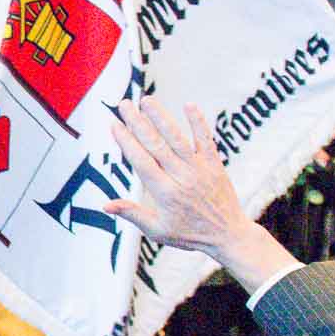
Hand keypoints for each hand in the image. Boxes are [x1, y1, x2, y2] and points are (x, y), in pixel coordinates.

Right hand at [102, 99, 297, 294]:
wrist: (228, 235)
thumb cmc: (190, 234)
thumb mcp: (157, 231)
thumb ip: (132, 214)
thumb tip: (105, 206)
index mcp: (164, 193)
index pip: (141, 161)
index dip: (126, 141)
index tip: (114, 125)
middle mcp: (181, 177)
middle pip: (155, 145)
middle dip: (138, 123)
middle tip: (124, 104)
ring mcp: (199, 169)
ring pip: (177, 138)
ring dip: (161, 117)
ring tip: (147, 100)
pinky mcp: (214, 164)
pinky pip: (205, 140)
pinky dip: (198, 123)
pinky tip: (189, 105)